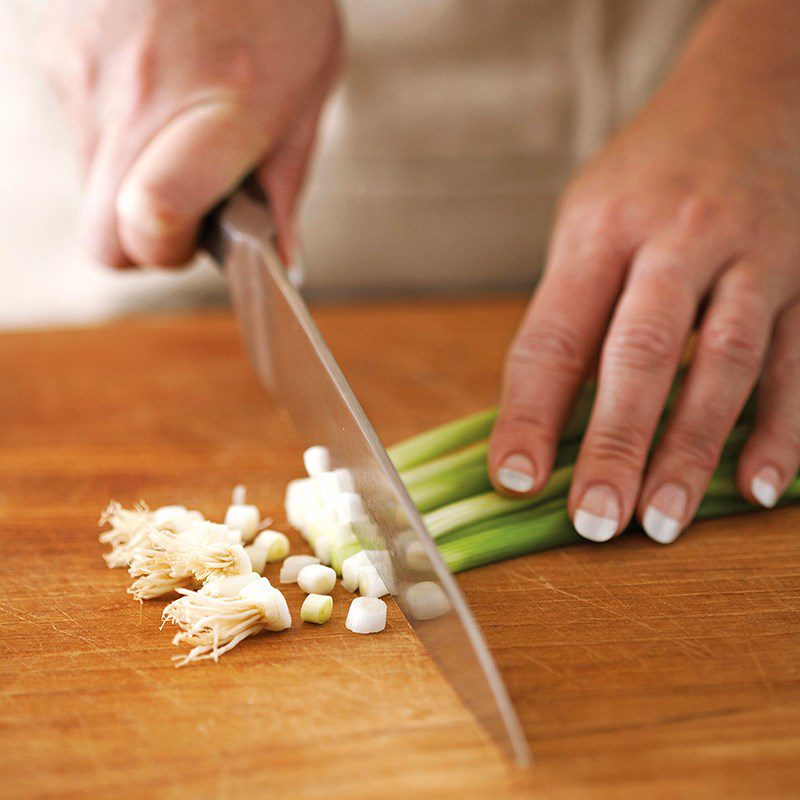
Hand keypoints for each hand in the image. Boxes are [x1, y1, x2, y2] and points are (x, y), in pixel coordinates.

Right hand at [39, 0, 340, 266]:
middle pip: (103, 237)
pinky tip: (152, 90)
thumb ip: (285, 185)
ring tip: (178, 126)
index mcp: (217, 111)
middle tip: (187, 206)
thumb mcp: (307, 92)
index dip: (168, 253)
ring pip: (91, 188)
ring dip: (132, 183)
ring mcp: (85, 74)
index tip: (197, 240)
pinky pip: (81, 133)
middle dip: (143, 242)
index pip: (154, 218)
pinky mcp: (55, 54)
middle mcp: (138, 98)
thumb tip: (281, 262)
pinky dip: (115, 135)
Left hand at [489, 0, 799, 543]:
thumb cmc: (645, 178)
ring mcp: (752, 255)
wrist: (747, 96)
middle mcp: (676, 238)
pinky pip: (796, 360)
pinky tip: (758, 486)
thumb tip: (538, 420)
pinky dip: (781, 428)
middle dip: (616, 443)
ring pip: (725, 362)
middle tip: (594, 520)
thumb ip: (569, 314)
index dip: (530, 413)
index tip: (513, 480)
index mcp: (600, 230)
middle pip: (641, 352)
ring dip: (692, 449)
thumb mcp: (586, 225)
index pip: (555, 335)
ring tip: (661, 522)